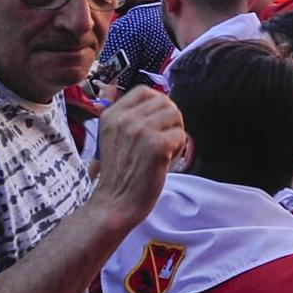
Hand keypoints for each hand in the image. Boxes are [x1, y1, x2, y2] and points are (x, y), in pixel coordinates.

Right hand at [88, 86, 184, 222]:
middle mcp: (125, 119)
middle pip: (166, 102)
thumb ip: (122, 115)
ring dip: (175, 134)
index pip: (145, 91)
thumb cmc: (118, 173)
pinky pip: (182, 135)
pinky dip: (178, 150)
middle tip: (161, 141)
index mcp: (112, 115)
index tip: (156, 122)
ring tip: (162, 152)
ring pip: (176, 116)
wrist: (114, 203)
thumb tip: (121, 89)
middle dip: (170, 121)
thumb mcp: (110, 136)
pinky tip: (164, 162)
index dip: (157, 104)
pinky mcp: (157, 145)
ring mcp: (141, 130)